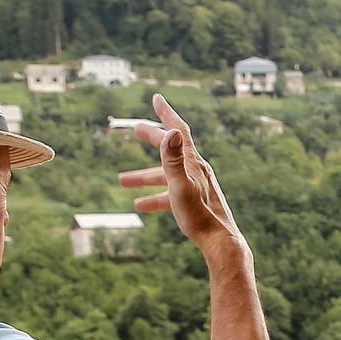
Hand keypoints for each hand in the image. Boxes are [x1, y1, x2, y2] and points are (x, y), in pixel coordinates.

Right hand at [122, 94, 245, 256]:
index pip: (178, 130)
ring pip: (165, 176)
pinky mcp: (194, 202)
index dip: (166, 113)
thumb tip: (172, 132)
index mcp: (193, 162)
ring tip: (121, 181)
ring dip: (143, 176)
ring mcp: (195, 186)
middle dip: (152, 138)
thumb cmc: (199, 215)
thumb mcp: (180, 185)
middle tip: (135, 129)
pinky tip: (140, 205)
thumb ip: (174, 159)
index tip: (155, 97)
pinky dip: (154, 197)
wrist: (219, 242)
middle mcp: (196, 170)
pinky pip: (169, 195)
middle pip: (170, 150)